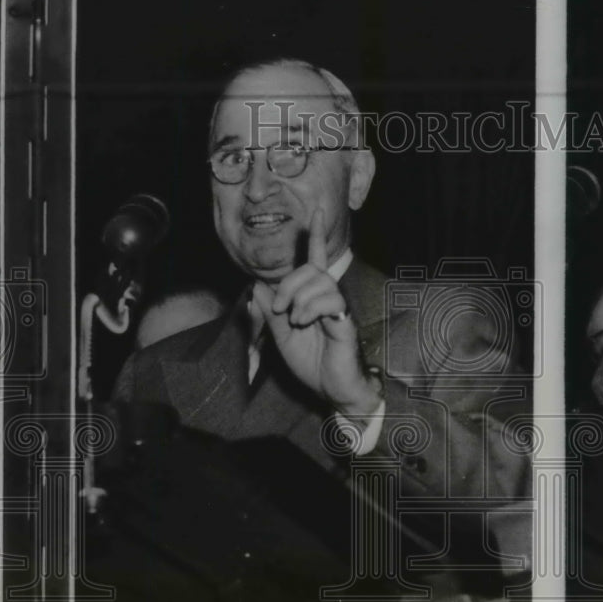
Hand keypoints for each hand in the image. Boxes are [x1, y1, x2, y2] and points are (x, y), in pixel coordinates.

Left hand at [251, 208, 380, 418]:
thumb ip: (271, 312)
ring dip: (298, 298)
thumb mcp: (282, 337)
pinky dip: (310, 309)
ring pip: (318, 282)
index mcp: (314, 299)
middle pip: (309, 270)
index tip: (317, 212)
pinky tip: (305, 322)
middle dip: (288, 284)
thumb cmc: (314, 363)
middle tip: (281, 308)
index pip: (314, 261)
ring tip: (295, 319)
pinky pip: (329, 300)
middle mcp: (328, 298)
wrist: (334, 389)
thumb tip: (257, 286)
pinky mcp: (345, 321)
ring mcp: (337, 308)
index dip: (316, 237)